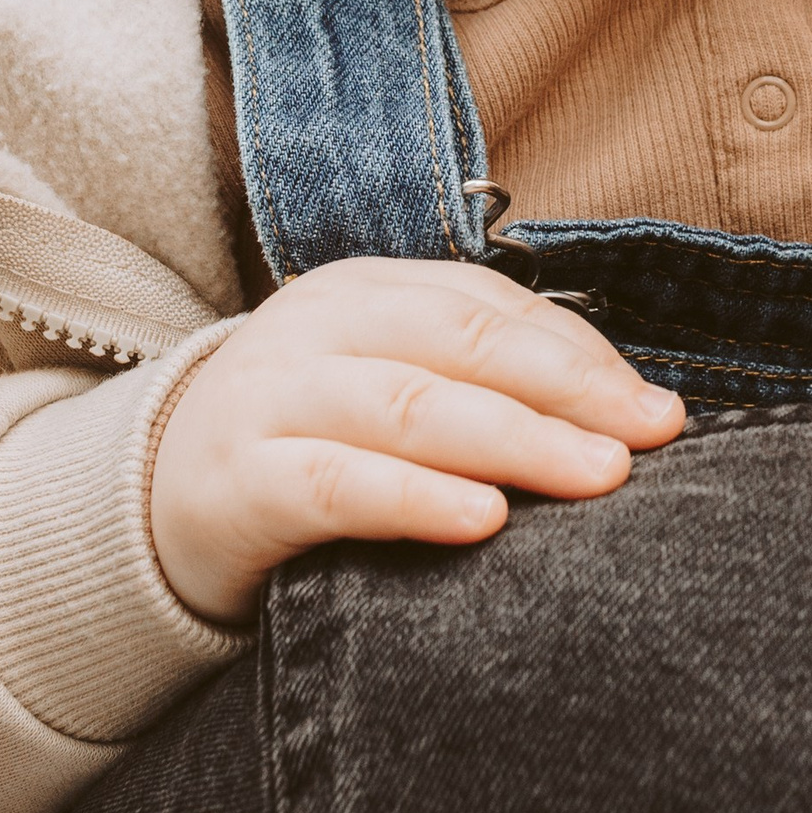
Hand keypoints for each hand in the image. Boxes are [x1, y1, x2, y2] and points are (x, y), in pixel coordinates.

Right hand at [150, 255, 687, 623]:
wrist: (154, 509)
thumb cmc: (307, 448)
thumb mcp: (388, 391)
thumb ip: (481, 385)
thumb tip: (627, 414)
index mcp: (363, 293)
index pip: (488, 306)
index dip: (579, 355)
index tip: (657, 412)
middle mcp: (315, 329)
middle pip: (460, 344)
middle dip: (565, 391)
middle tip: (644, 442)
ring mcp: (270, 399)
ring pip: (409, 406)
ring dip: (513, 441)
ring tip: (594, 476)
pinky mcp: (237, 482)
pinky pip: (338, 484)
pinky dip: (417, 497)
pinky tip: (483, 520)